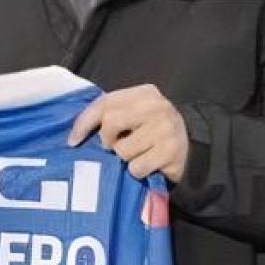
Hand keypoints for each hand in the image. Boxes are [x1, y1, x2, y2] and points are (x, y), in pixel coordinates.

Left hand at [67, 84, 188, 182]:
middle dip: (107, 140)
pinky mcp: (171, 151)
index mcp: (144, 93)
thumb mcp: (133, 115)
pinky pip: (137, 167)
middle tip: (114, 147)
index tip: (73, 142)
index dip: (84, 123)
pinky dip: (138, 171)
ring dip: (125, 159)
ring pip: (123, 150)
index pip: (104, 103)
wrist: (191, 147)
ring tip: (137, 155)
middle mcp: (157, 106)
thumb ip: (108, 115)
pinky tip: (148, 165)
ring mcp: (166, 128)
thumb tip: (74, 137)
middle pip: (111, 122)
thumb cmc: (151, 132)